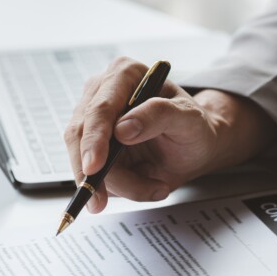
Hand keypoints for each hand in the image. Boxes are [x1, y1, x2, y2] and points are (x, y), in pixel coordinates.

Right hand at [64, 57, 274, 211]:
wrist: (196, 148)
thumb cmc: (194, 127)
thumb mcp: (189, 118)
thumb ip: (159, 115)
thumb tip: (122, 129)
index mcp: (124, 75)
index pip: (100, 108)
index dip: (93, 139)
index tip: (94, 166)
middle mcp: (103, 94)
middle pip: (80, 136)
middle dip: (93, 173)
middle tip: (100, 201)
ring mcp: (94, 123)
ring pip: (85, 161)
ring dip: (119, 184)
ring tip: (155, 187)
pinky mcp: (94, 149)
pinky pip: (96, 176)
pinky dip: (121, 189)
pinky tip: (147, 184)